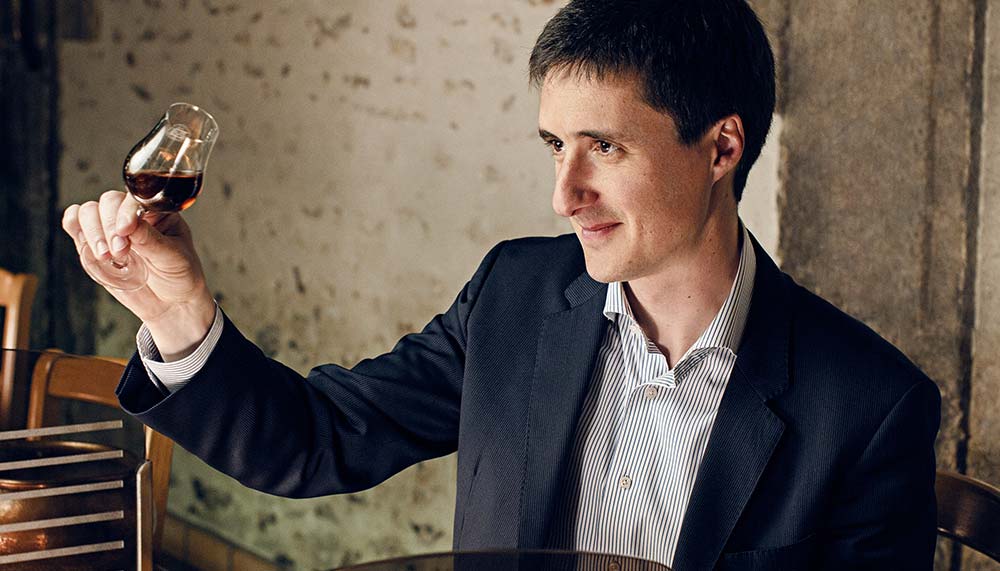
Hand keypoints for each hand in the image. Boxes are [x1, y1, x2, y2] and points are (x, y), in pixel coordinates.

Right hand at [63, 190, 215, 359]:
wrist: (171, 303)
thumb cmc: (180, 275)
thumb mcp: (174, 257)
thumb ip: (151, 240)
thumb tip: (128, 223)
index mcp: (157, 211)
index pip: (134, 198)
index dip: (125, 212)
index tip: (126, 232)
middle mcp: (132, 214)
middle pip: (108, 202)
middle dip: (109, 226)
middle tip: (120, 252)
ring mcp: (111, 227)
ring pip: (87, 212)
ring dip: (92, 232)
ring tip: (106, 256)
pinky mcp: (94, 243)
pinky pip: (74, 224)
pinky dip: (76, 230)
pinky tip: (89, 247)